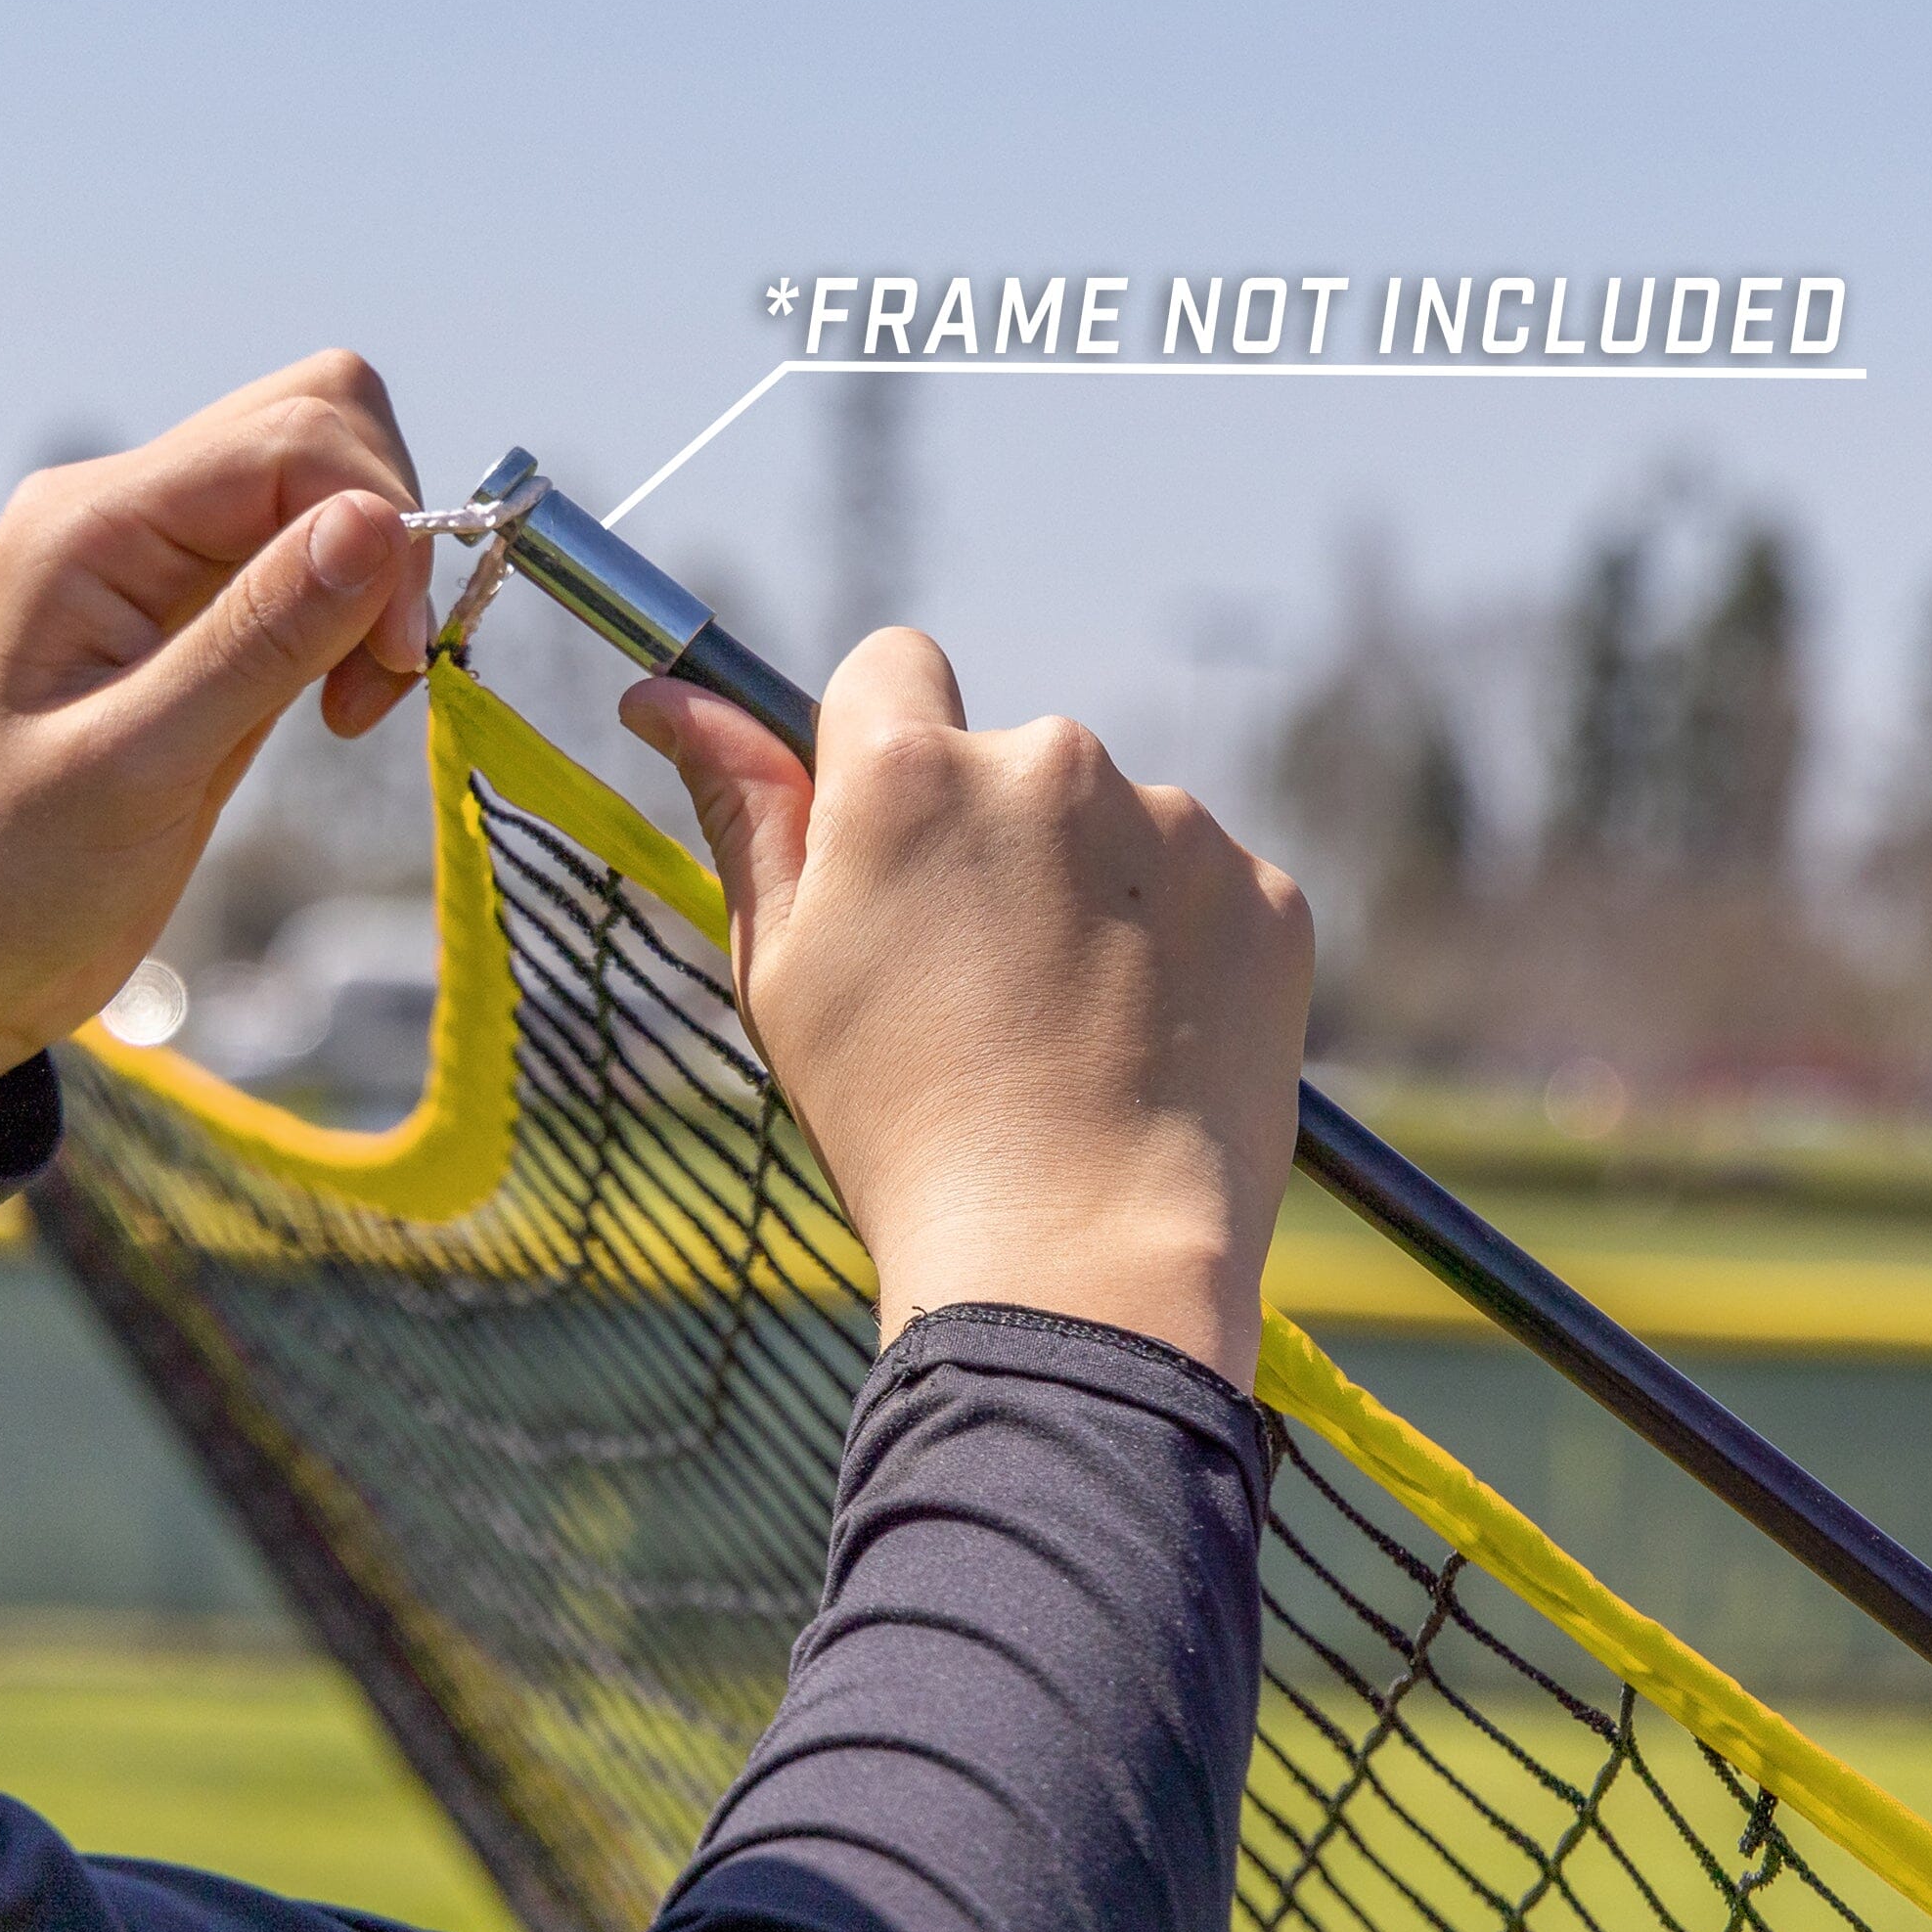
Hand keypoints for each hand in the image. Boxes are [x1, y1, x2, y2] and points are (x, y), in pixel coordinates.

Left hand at [0, 351, 432, 1144]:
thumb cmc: (2, 876)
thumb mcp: (134, 765)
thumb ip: (258, 638)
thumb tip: (381, 524)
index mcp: (90, 525)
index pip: (292, 437)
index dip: (379, 527)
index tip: (394, 663)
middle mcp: (128, 517)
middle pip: (319, 425)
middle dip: (389, 537)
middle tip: (380, 674)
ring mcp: (165, 565)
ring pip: (330, 492)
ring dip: (382, 585)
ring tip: (353, 706)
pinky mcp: (204, 622)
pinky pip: (319, 569)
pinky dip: (362, 624)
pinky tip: (337, 708)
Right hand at [623, 630, 1311, 1391]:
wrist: (1079, 1264)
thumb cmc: (899, 1127)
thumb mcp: (782, 969)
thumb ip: (740, 808)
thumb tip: (665, 694)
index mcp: (911, 769)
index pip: (890, 667)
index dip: (878, 749)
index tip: (887, 843)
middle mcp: (1052, 760)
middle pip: (1008, 761)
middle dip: (991, 843)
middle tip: (974, 991)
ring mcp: (1177, 825)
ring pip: (1114, 832)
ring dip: (1091, 898)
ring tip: (1066, 1039)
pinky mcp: (1267, 894)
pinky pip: (1207, 895)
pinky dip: (1180, 953)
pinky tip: (1145, 1051)